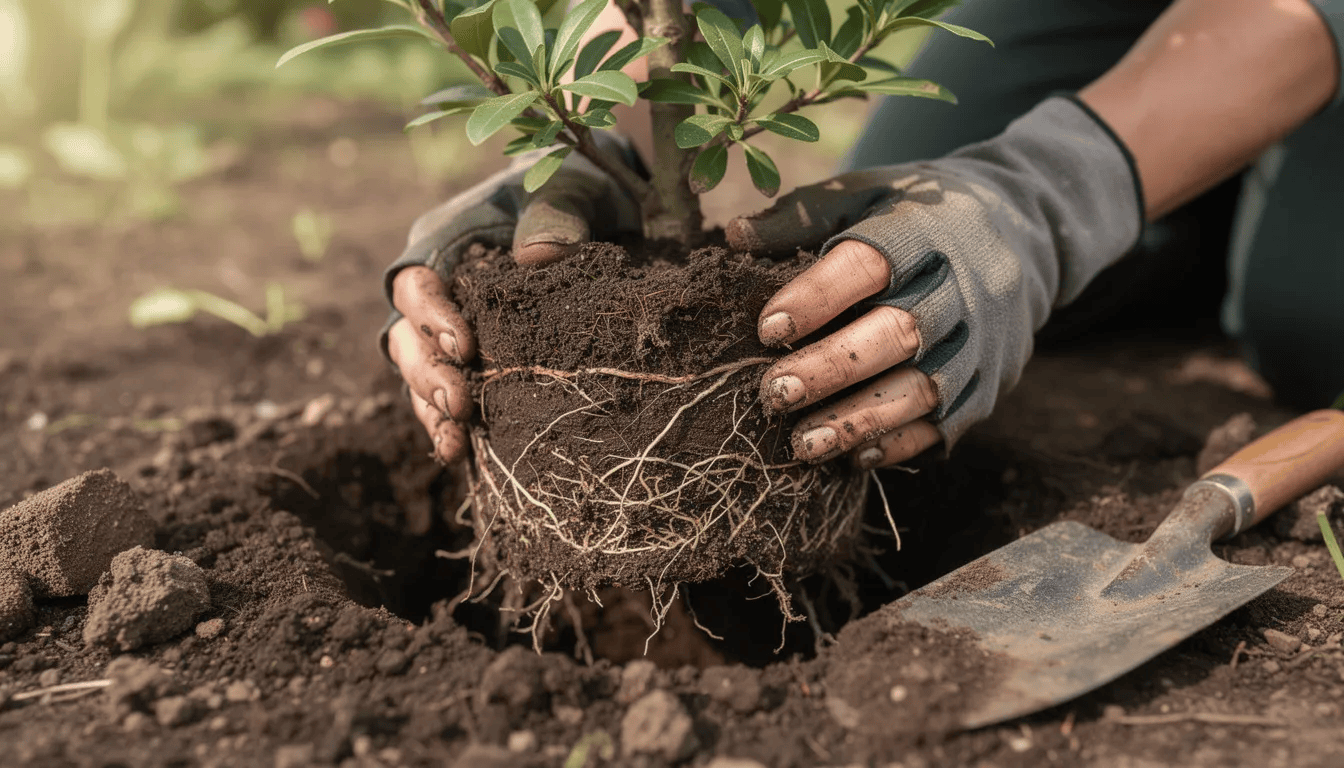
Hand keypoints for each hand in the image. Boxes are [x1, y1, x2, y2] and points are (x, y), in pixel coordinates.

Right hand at [381, 137, 641, 461]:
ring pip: (418, 375)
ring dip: (432, 409)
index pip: (416, 285)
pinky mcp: (474, 362)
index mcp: (443, 243)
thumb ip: (556, 212)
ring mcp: (448, 330)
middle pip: (407, 339)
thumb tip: (538, 256)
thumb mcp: (572, 188)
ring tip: (456, 442)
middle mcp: (435, 291)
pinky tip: (463, 455)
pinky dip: (451, 426)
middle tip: (460, 404)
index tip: (466, 347)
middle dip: (428, 375)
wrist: (601, 209)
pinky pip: (447, 398)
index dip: (432, 318)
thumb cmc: (576, 188)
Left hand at [729, 96, 1143, 468]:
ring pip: (920, 389)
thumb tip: (732, 239)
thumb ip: (800, 217)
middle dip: (831, 368)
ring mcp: (980, 343)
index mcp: (920, 233)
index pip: (867, 265)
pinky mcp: (991, 384)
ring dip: (858, 420)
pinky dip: (900, 443)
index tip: (766, 327)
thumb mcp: (865, 194)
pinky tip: (854, 457)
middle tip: (772, 394)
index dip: (817, 298)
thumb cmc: (918, 215)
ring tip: (801, 444)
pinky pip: (946, 424)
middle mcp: (958, 289)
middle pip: (896, 333)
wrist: (1027, 230)